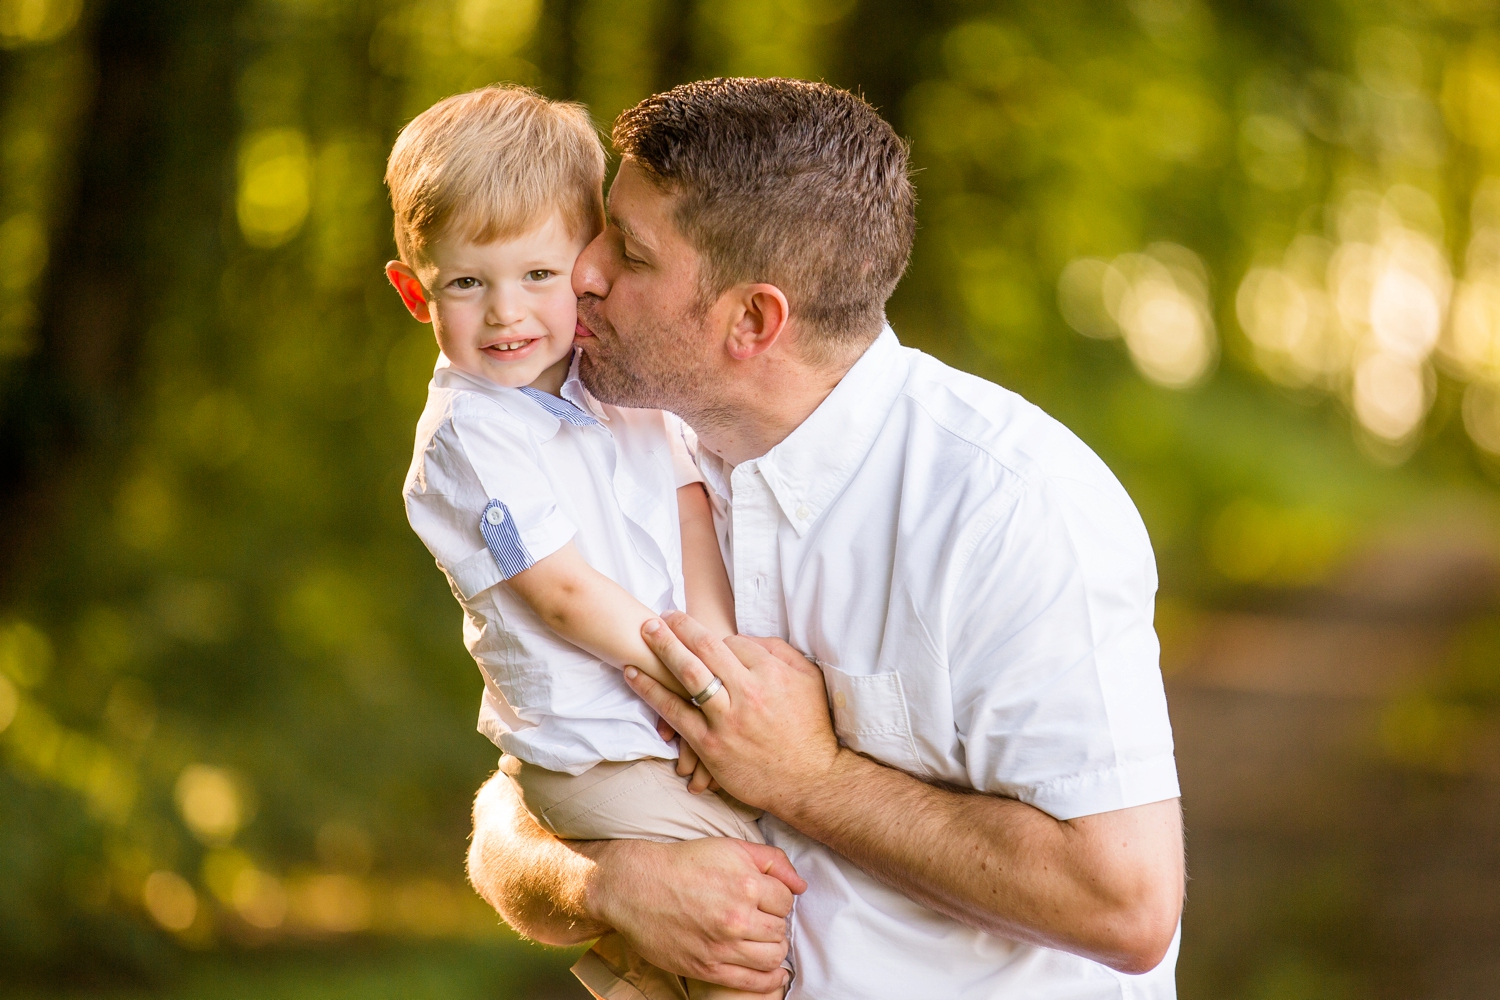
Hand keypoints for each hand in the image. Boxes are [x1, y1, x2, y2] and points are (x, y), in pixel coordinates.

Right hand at [590, 836, 804, 991]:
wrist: (636, 887)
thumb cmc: (683, 864)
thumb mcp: (729, 848)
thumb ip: (771, 860)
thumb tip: (801, 884)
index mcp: (746, 885)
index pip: (787, 900)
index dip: (778, 899)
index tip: (766, 899)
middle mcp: (737, 918)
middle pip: (780, 929)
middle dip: (775, 923)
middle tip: (762, 919)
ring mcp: (722, 946)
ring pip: (772, 956)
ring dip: (774, 949)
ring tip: (764, 940)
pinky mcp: (707, 967)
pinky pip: (752, 982)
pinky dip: (770, 980)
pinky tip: (774, 973)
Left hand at [628, 612, 840, 815]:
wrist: (810, 781)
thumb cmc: (812, 730)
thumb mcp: (810, 681)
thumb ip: (782, 654)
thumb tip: (750, 639)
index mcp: (770, 673)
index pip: (732, 642)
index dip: (717, 638)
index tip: (705, 639)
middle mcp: (747, 691)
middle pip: (705, 647)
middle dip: (680, 626)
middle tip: (661, 614)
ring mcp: (726, 718)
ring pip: (687, 673)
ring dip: (662, 648)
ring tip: (644, 631)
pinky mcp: (710, 744)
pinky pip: (674, 712)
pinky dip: (651, 690)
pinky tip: (634, 675)